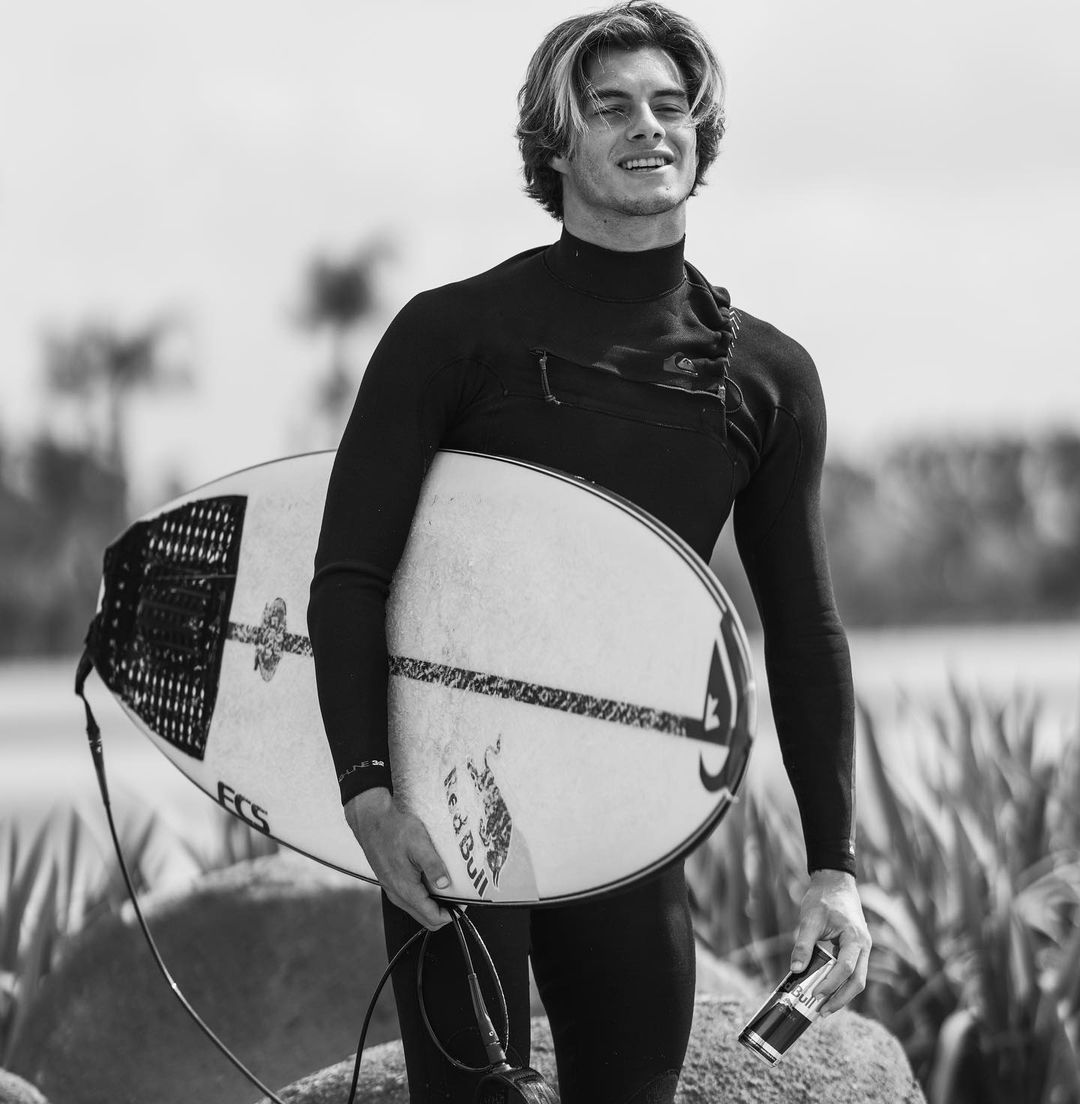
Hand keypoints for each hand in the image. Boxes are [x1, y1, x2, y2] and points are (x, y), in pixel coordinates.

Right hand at [345, 787, 452, 930]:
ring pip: (417, 909)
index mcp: (405, 889)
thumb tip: (445, 885)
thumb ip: (433, 866)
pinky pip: (410, 898)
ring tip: (448, 888)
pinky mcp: (390, 882)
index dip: (452, 914)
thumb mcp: (419, 844)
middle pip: (426, 918)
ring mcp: (392, 889)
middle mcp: (397, 894)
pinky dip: (424, 896)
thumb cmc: (394, 829)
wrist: (371, 821)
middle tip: (458, 897)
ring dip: (434, 905)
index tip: (463, 903)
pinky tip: (431, 879)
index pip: (433, 918)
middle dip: (445, 912)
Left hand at [790, 868, 870, 1015]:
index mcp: (855, 938)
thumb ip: (803, 944)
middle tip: (822, 1012)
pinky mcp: (856, 950)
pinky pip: (852, 972)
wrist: (835, 883)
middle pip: (858, 981)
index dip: (831, 984)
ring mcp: (863, 949)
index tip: (815, 994)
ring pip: (858, 980)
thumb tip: (795, 970)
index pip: (846, 968)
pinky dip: (841, 984)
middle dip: (840, 999)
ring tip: (823, 1007)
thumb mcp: (809, 919)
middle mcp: (864, 946)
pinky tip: (827, 991)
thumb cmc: (823, 899)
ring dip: (842, 995)